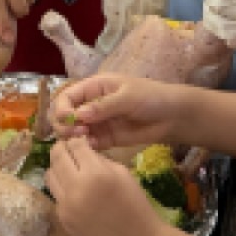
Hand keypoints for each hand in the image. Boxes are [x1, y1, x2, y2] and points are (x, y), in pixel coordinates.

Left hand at [46, 138, 168, 235]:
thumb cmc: (135, 205)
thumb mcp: (123, 173)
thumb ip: (100, 159)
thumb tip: (83, 150)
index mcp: (96, 173)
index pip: (75, 145)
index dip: (76, 140)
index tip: (78, 141)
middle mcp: (76, 187)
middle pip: (57, 157)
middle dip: (61, 148)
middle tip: (65, 147)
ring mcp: (66, 205)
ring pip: (49, 175)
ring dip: (57, 167)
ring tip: (67, 169)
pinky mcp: (62, 219)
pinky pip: (55, 195)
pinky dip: (61, 188)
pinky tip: (73, 190)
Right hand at [50, 73, 185, 151]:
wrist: (172, 117)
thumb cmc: (151, 98)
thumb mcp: (128, 97)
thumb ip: (104, 107)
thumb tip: (79, 115)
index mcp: (94, 88)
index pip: (67, 96)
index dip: (62, 108)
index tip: (68, 119)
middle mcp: (91, 105)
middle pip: (65, 116)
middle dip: (65, 124)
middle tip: (79, 132)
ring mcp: (98, 123)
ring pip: (73, 132)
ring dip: (73, 137)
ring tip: (86, 140)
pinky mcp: (105, 139)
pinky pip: (88, 144)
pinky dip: (85, 147)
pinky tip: (93, 147)